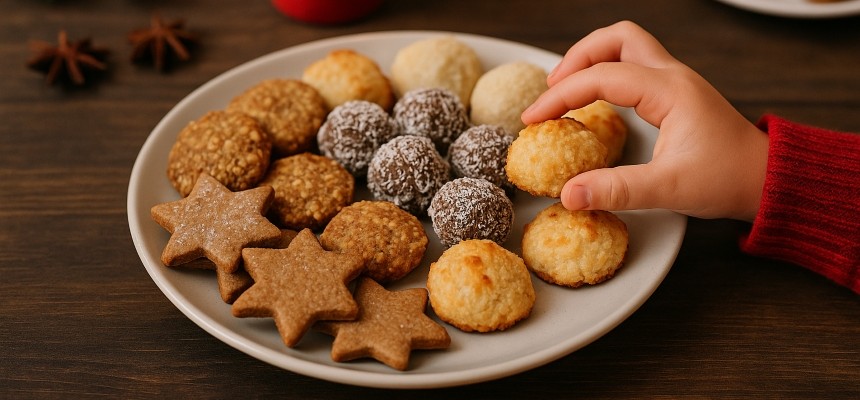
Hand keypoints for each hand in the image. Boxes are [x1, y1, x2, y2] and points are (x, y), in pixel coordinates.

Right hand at [521, 21, 768, 220]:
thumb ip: (617, 190)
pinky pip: (633, 66)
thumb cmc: (728, 180)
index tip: (533, 119)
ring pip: (627, 45)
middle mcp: (672, 76)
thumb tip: (568, 195)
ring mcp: (675, 82)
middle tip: (552, 90)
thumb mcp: (669, 189)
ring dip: (592, 60)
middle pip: (617, 38)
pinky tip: (593, 101)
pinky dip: (606, 73)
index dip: (561, 96)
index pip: (602, 77)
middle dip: (577, 57)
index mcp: (670, 91)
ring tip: (565, 90)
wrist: (768, 180)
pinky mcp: (675, 94)